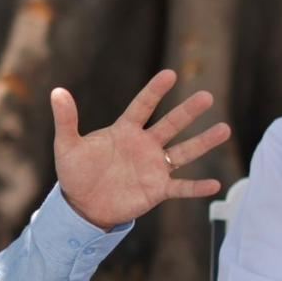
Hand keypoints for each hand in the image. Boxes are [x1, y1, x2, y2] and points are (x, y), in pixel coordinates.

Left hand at [50, 69, 230, 228]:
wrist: (82, 206)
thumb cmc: (75, 172)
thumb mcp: (67, 146)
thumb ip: (66, 120)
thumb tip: (56, 92)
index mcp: (125, 131)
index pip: (143, 106)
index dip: (155, 91)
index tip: (170, 75)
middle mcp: (144, 145)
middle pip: (171, 124)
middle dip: (188, 112)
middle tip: (207, 96)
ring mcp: (153, 167)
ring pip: (184, 152)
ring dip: (203, 142)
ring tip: (224, 129)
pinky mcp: (157, 190)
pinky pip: (181, 187)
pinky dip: (197, 187)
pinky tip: (215, 184)